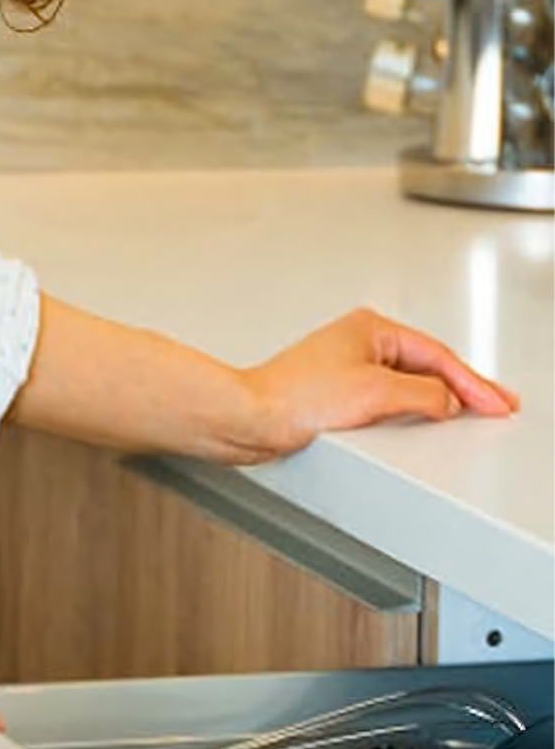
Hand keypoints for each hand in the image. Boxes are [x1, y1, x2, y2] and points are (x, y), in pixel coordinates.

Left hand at [232, 308, 519, 462]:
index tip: (496, 402)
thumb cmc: (294, 395)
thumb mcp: (377, 392)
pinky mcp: (337, 392)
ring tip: (465, 412)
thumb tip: (446, 399)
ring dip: (437, 396)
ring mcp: (348, 366)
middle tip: (493, 404)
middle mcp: (358, 341)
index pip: (437, 355)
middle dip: (461, 385)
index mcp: (369, 328)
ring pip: (408, 381)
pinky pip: (390, 397)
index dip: (472, 382)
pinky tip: (421, 420)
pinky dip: (413, 407)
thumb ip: (424, 394)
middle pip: (426, 364)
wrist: (252, 418)